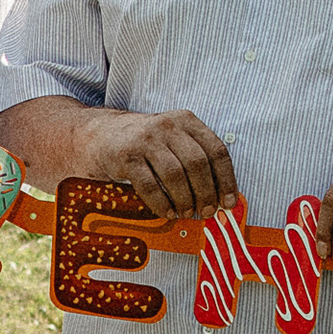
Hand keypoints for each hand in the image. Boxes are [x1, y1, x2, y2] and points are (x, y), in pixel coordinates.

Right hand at [79, 108, 238, 220]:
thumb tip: (219, 196)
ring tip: (186, 212)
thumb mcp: (173, 140)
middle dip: (206, 192)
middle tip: (207, 211)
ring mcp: (146, 140)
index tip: (228, 201)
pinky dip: (161, 203)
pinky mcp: (127, 156)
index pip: (216, 150)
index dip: (226, 179)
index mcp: (186, 121)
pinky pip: (149, 185)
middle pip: (197, 163)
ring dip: (184, 199)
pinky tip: (167, 211)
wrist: (103, 135)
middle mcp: (167, 126)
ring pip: (174, 175)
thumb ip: (195, 159)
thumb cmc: (146, 144)